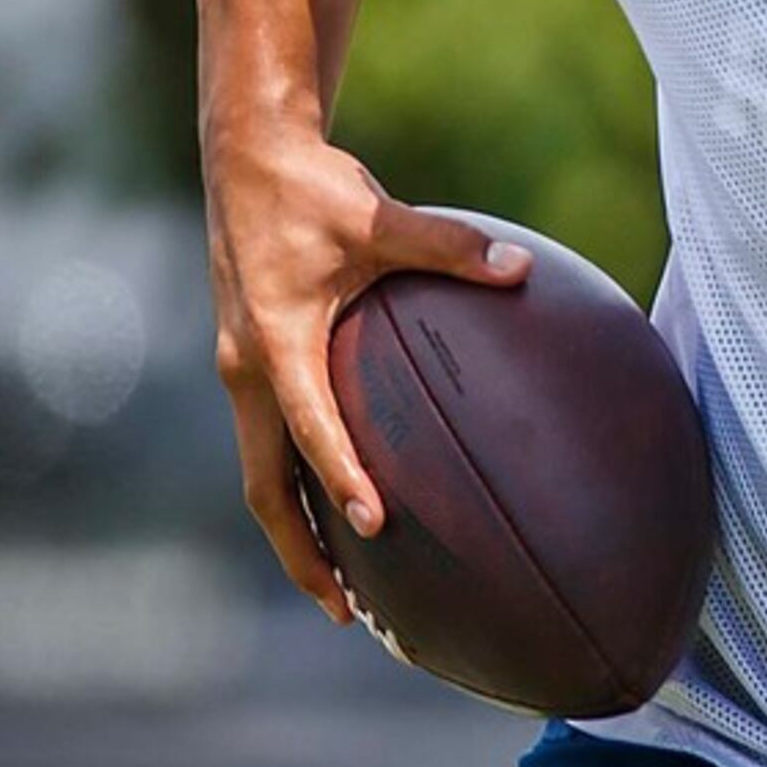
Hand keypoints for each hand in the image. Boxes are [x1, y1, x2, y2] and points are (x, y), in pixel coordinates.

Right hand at [202, 131, 530, 621]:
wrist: (250, 158)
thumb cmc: (316, 189)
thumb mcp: (382, 215)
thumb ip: (452, 247)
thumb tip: (521, 270)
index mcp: (275, 343)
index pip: (311, 428)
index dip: (343, 479)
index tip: (378, 526)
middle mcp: (249, 369)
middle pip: (265, 486)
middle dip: (301, 551)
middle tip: (348, 608)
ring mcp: (245, 370)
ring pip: (263, 473)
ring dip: (297, 531)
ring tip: (345, 590)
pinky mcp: (255, 363)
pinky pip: (274, 444)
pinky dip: (303, 485)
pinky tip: (348, 508)